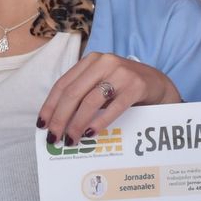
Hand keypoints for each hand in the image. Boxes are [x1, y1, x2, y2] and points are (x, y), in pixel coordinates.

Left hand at [37, 52, 180, 145]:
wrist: (158, 84)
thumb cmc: (124, 87)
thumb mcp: (101, 83)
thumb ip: (82, 94)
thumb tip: (57, 122)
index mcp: (91, 60)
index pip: (63, 84)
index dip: (50, 106)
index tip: (42, 124)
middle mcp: (104, 62)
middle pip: (73, 93)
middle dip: (60, 118)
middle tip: (54, 138)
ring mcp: (121, 73)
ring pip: (90, 101)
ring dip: (77, 123)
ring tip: (71, 140)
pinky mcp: (136, 86)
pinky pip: (114, 107)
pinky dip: (100, 122)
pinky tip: (90, 133)